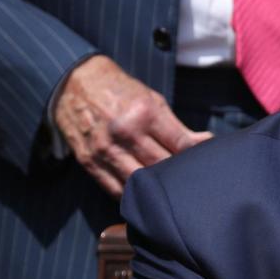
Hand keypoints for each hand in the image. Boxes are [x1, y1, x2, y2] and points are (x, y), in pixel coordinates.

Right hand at [54, 55, 212, 196]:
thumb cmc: (119, 91)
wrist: (73, 82)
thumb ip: (176, 126)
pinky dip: (132, 196)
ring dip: (157, 191)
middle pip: (163, 167)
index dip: (197, 157)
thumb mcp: (152, 100)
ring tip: (169, 193)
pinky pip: (115, 189)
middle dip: (180, 176)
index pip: (181, 145)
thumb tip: (205, 143)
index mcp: (144, 113)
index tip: (205, 163)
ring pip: (140, 183)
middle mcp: (125, 132)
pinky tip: (144, 196)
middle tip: (190, 181)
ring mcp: (105, 149)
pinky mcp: (89, 162)